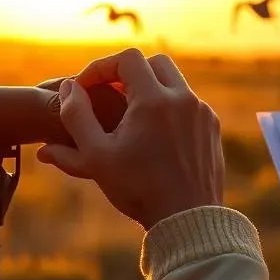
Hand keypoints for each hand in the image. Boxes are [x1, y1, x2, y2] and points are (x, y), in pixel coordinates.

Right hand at [36, 48, 224, 228]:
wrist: (187, 220)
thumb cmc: (138, 189)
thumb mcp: (96, 156)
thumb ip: (76, 117)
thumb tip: (68, 88)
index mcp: (154, 100)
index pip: (127, 59)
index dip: (101, 68)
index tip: (86, 88)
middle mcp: (183, 98)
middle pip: (153, 63)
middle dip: (127, 73)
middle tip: (107, 94)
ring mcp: (202, 112)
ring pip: (174, 82)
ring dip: (149, 89)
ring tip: (128, 114)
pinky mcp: (212, 127)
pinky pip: (188, 103)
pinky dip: (168, 107)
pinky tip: (154, 133)